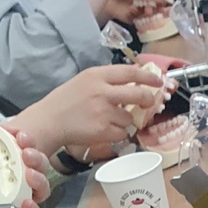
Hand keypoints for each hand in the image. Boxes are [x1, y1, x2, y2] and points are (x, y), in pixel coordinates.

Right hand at [19, 65, 163, 155]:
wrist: (49, 121)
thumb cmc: (67, 101)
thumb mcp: (85, 81)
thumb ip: (107, 81)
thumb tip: (134, 84)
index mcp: (97, 75)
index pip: (130, 72)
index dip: (148, 76)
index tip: (158, 80)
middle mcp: (102, 91)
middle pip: (139, 94)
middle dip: (148, 100)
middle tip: (149, 103)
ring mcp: (103, 111)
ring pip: (130, 118)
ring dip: (126, 122)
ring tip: (110, 121)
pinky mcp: (103, 130)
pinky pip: (123, 133)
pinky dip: (118, 134)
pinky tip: (105, 131)